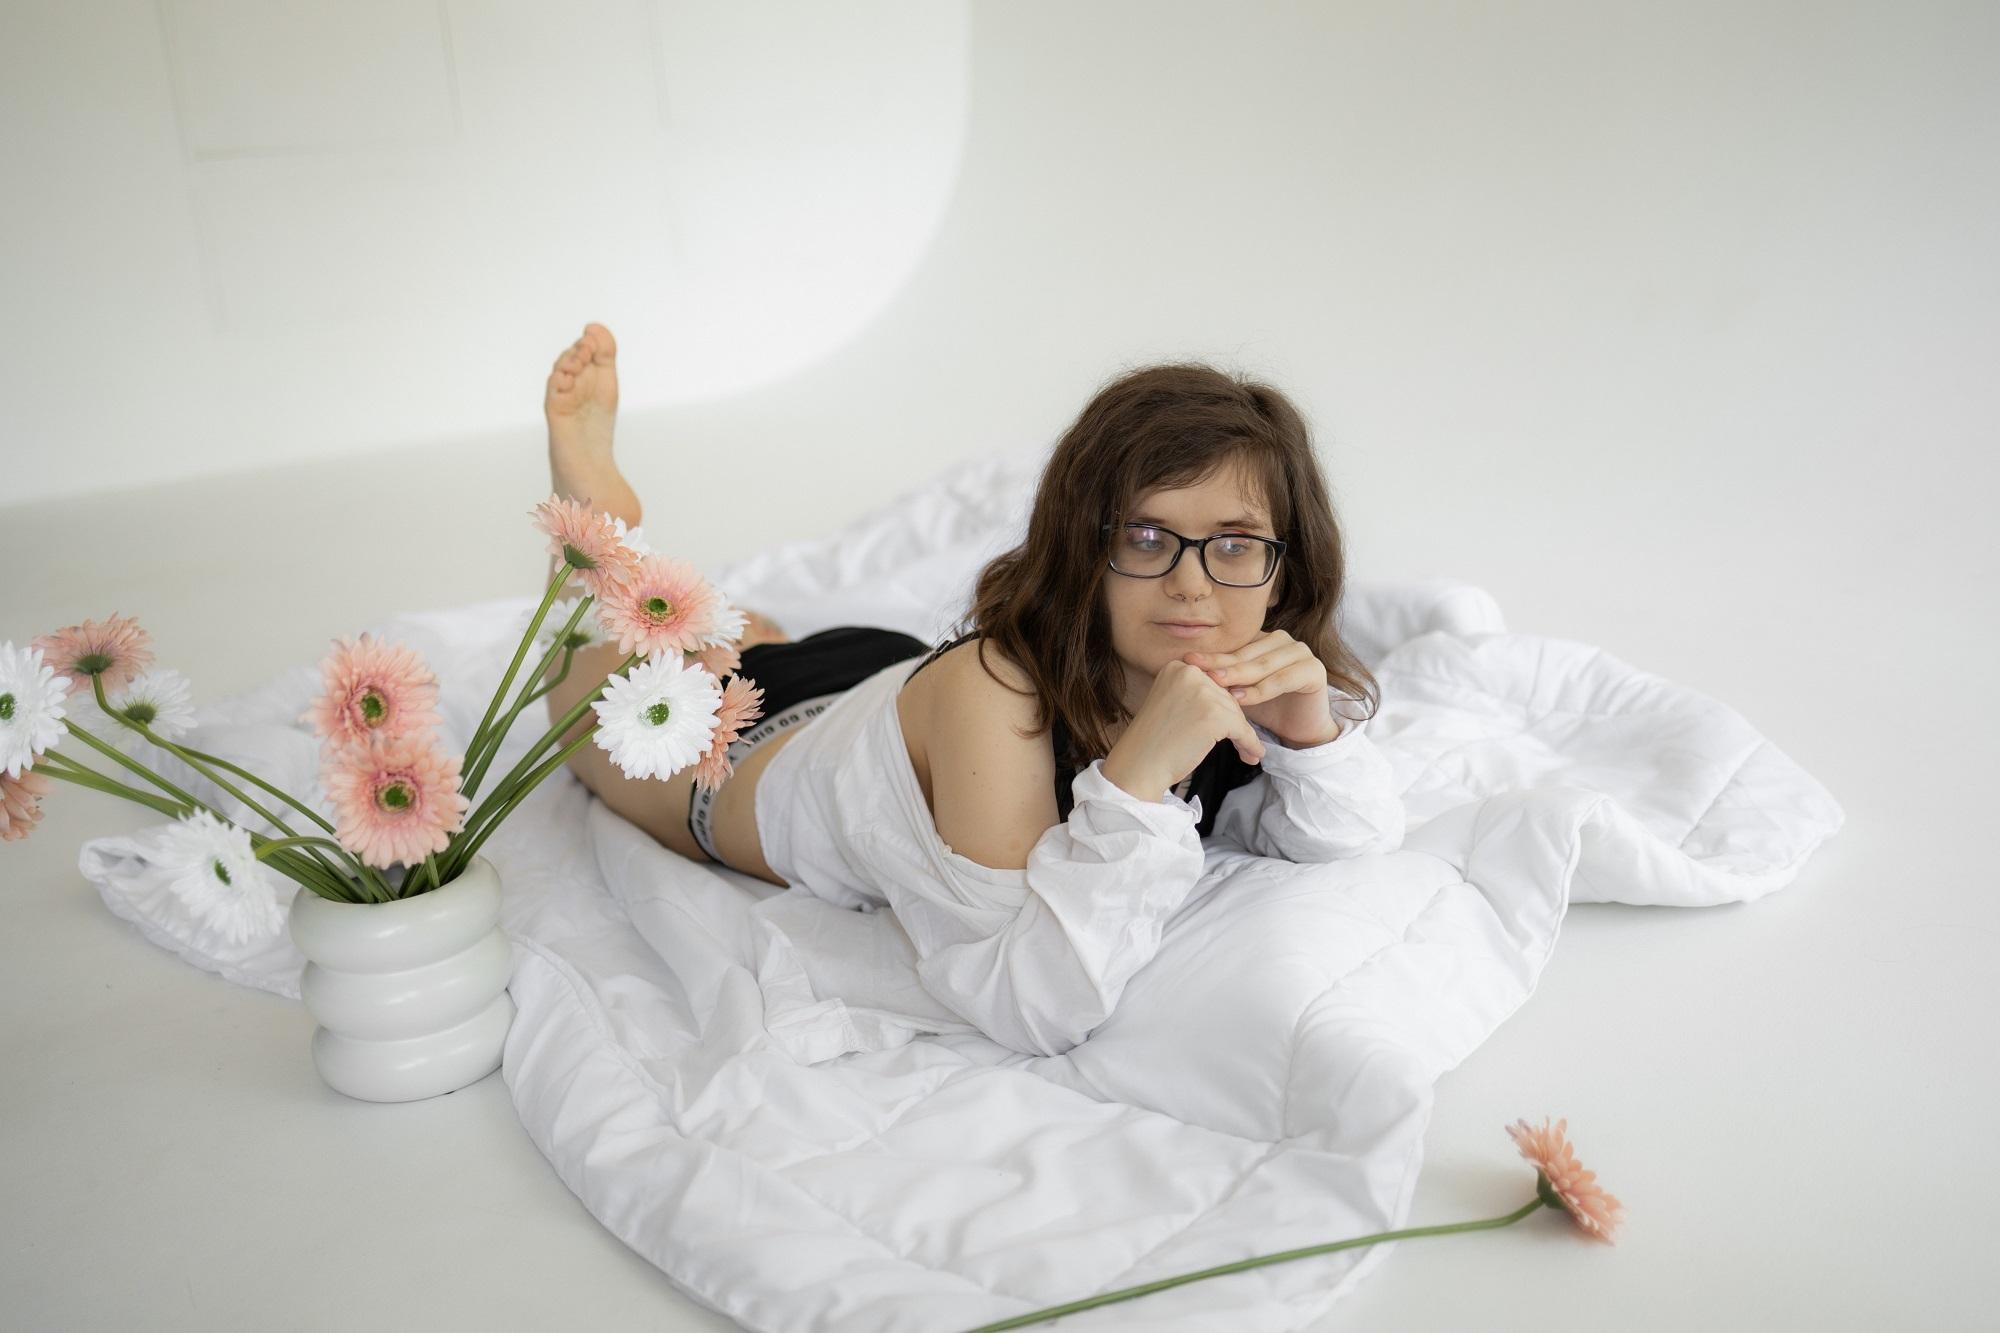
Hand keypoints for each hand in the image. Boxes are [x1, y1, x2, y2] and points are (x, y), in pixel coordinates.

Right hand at [1100, 659, 1266, 800]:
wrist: (1139, 765)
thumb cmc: (1153, 741)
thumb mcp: (1170, 702)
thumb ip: (1195, 694)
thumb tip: (1232, 700)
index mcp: (1177, 667)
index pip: (1211, 684)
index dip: (1219, 707)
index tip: (1223, 725)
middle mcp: (1190, 674)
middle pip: (1226, 697)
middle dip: (1233, 721)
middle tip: (1240, 741)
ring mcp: (1203, 694)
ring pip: (1237, 715)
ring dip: (1244, 735)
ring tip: (1247, 752)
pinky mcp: (1215, 716)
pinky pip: (1244, 731)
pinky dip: (1250, 744)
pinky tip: (1253, 755)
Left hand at [1185, 631, 1340, 747]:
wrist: (1297, 730)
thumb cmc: (1265, 709)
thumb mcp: (1238, 690)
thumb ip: (1221, 678)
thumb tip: (1184, 669)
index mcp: (1264, 640)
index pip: (1235, 647)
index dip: (1212, 655)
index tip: (1187, 661)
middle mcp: (1283, 641)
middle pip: (1248, 654)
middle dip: (1222, 665)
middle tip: (1199, 672)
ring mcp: (1301, 652)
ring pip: (1264, 664)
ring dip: (1240, 676)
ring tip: (1217, 685)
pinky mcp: (1314, 670)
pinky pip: (1283, 679)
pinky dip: (1262, 689)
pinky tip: (1241, 698)